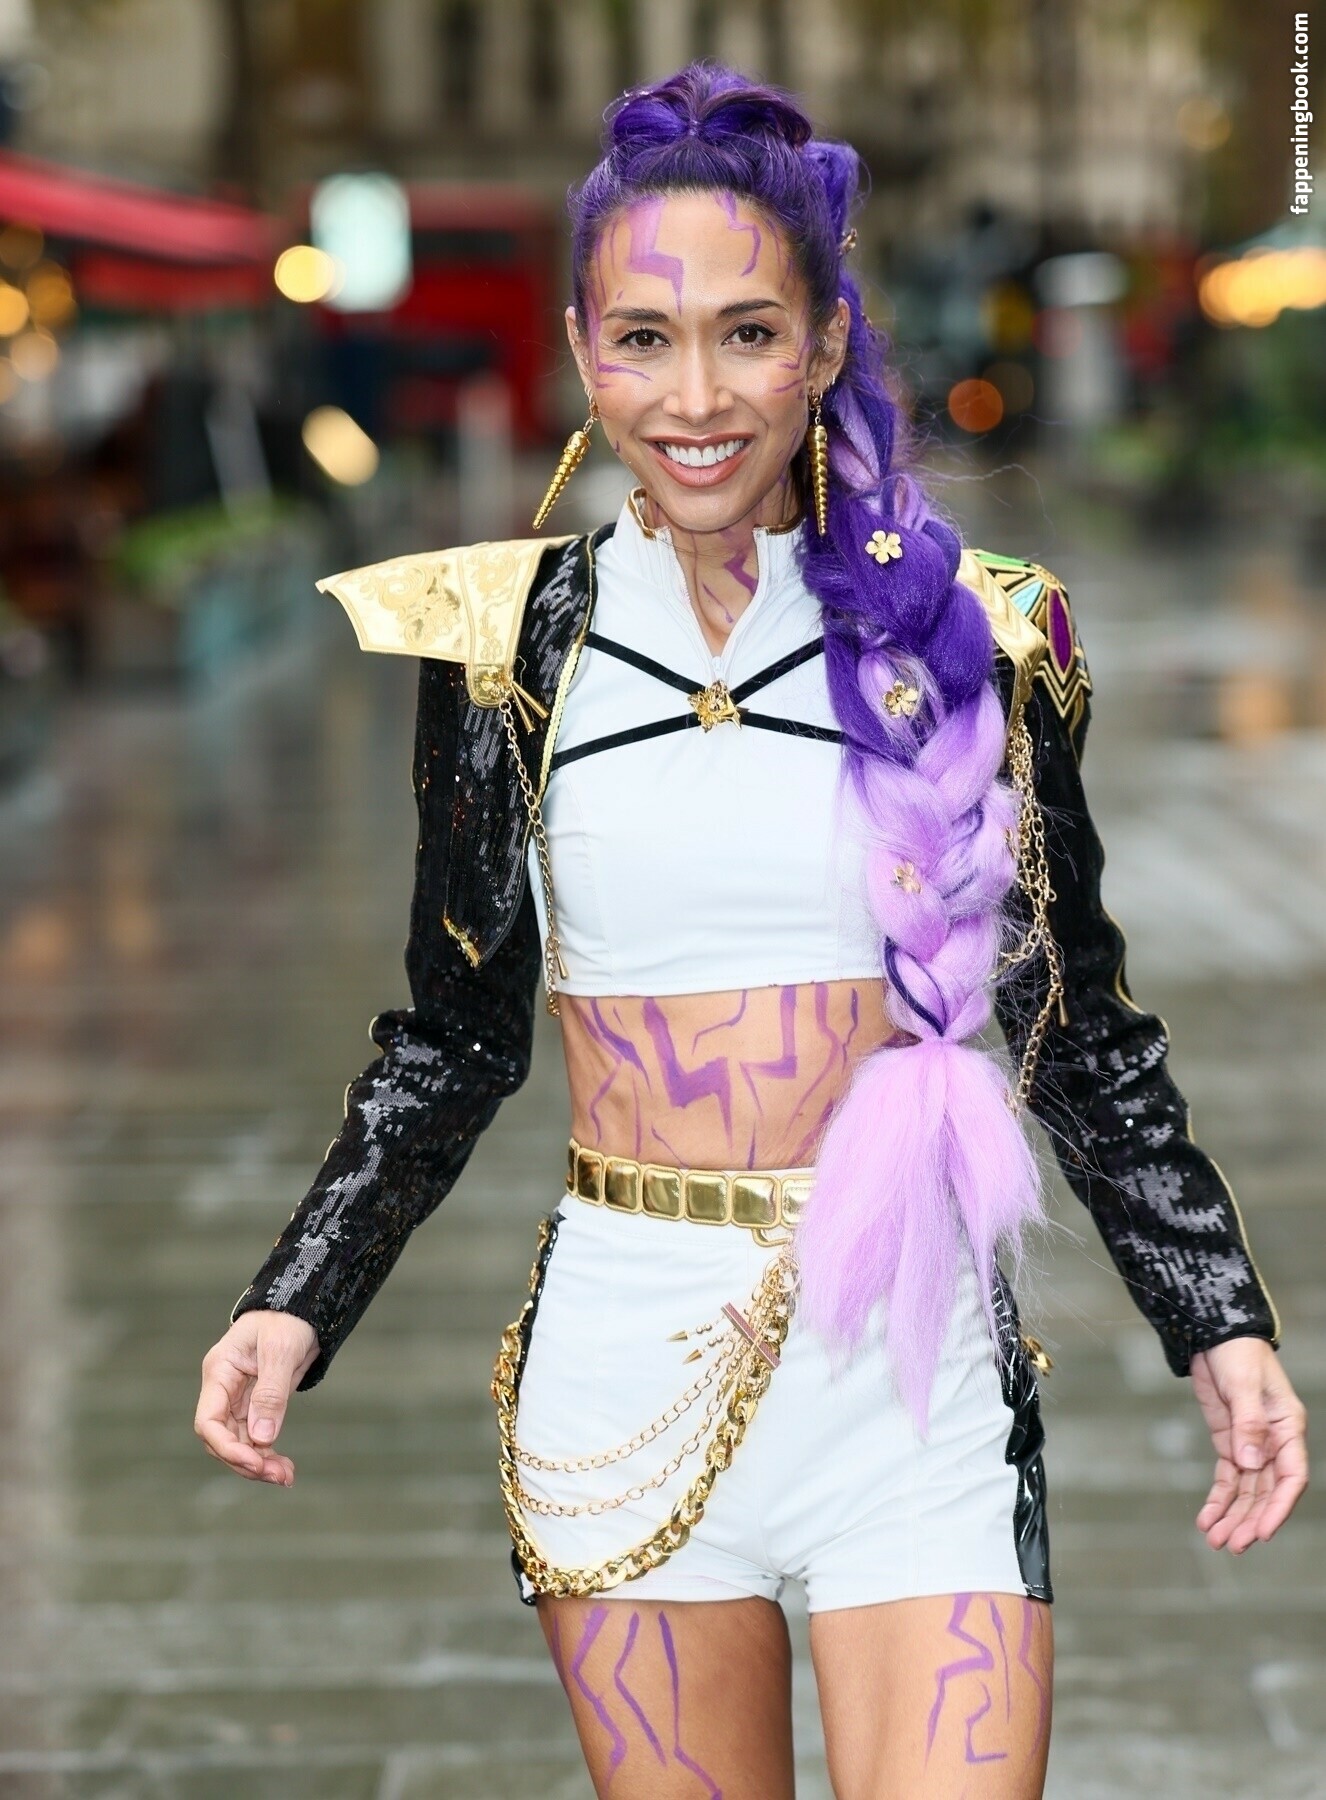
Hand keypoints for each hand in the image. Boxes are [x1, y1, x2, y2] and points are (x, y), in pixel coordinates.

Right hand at [194, 1311, 319, 1485]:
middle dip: (247, 1461)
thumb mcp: (281, 1350)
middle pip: (222, 1438)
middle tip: (279, 1476)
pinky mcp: (256, 1406)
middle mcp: (224, 1389)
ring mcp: (239, 1399)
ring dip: (260, 1464)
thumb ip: (270, 1393)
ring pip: (240, 1443)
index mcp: (219, 1371)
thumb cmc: (287, 1320)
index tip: (254, 1462)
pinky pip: (256, 1438)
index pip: (208, 1420)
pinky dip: (268, 1454)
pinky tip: (285, 1469)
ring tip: (286, 1477)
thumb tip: (261, 1439)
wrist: (303, 1309)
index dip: (227, 1447)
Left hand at [1190, 1337, 1307, 1551]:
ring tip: (1215, 1541)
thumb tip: (1251, 1462)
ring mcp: (1251, 1445)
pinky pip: (1227, 1479)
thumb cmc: (1238, 1354)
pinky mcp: (1229, 1443)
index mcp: (1288, 1429)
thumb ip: (1249, 1423)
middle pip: (1266, 1492)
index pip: (1291, 1478)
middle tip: (1231, 1544)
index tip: (1262, 1530)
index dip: (1278, 1507)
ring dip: (1232, 1516)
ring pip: (1246, 1492)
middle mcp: (1273, 1443)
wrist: (1215, 1337)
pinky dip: (1218, 1500)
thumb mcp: (1243, 1384)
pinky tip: (1206, 1519)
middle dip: (1249, 1520)